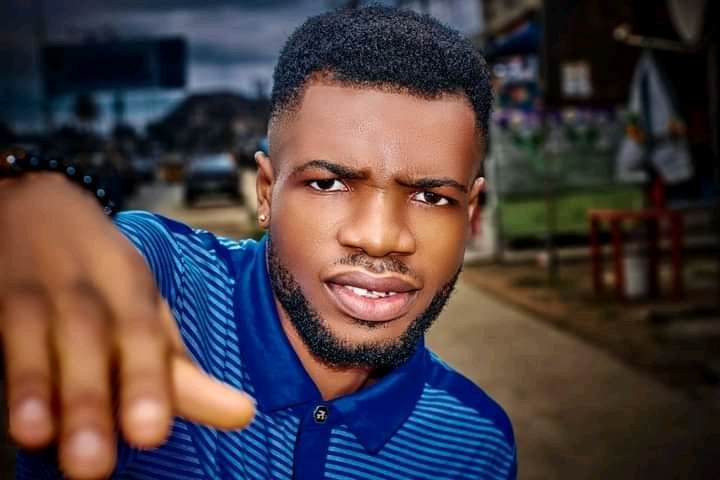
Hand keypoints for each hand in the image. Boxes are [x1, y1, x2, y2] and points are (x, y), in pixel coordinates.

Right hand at [0, 174, 254, 478]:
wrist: (36, 203)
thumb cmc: (103, 277)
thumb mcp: (145, 312)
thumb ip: (179, 369)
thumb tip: (241, 415)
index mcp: (131, 292)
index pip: (143, 336)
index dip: (147, 382)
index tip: (152, 433)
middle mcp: (85, 293)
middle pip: (89, 340)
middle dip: (92, 399)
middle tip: (95, 465)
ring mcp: (32, 293)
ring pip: (32, 337)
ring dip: (35, 387)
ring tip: (36, 436)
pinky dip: (3, 369)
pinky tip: (3, 408)